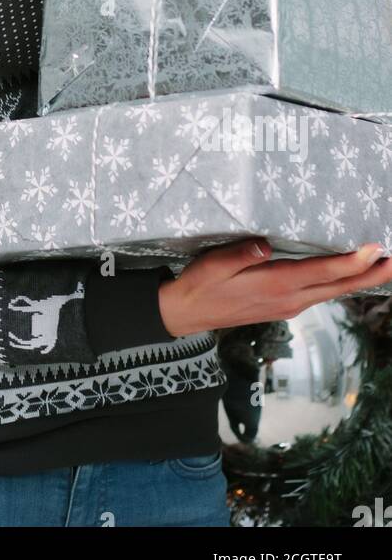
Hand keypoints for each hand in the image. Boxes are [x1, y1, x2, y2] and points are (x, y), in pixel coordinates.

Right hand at [158, 239, 391, 337]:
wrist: (187, 315)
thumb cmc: (200, 285)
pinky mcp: (284, 307)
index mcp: (275, 285)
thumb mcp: (213, 265)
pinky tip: (349, 276)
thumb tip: (264, 244)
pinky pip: (322, 294)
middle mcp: (289, 299)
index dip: (352, 261)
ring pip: (333, 292)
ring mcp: (289, 306)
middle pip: (338, 286)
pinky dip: (342, 284)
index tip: (376, 248)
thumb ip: (239, 254)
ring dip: (361, 280)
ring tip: (384, 266)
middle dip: (370, 274)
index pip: (322, 273)